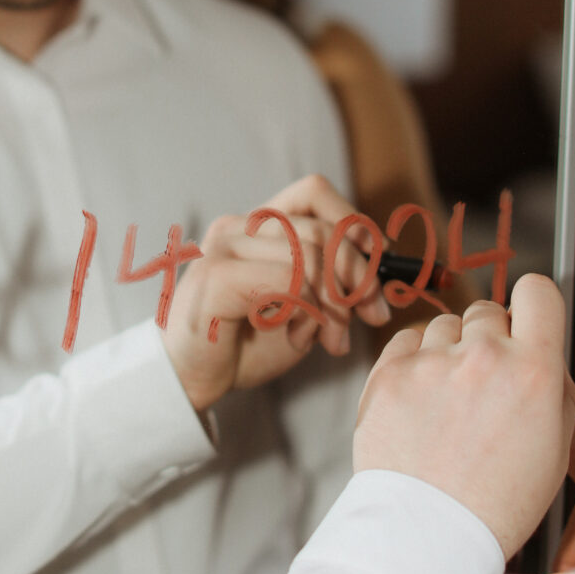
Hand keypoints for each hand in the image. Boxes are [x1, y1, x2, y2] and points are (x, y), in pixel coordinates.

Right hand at [163, 174, 390, 412]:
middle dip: (360, 276)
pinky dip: (307, 311)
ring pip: (309, 255)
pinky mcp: (216, 276)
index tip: (384, 259)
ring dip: (335, 303)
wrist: (189, 382)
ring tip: (332, 340)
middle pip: (321, 228)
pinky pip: (286, 281)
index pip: (314, 191)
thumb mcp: (304, 310)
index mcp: (257, 226)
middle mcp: (238, 227)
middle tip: (373, 316)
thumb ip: (333, 283)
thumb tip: (385, 267)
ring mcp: (223, 248)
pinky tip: (300, 337)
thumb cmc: (244, 345)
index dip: (355, 220)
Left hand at [352, 274, 574, 559]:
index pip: (538, 291)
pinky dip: (414, 362)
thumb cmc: (494, 504)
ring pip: (445, 326)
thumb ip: (554, 391)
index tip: (526, 320)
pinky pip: (406, 342)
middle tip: (483, 386)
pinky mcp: (389, 374)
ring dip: (449, 352)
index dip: (534, 305)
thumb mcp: (555, 451)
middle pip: (488, 310)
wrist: (427, 536)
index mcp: (534, 372)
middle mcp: (483, 357)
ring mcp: (432, 363)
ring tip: (448, 405)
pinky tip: (421, 403)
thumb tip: (543, 353)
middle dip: (489, 340)